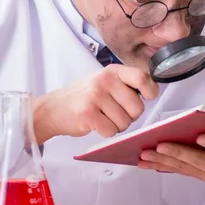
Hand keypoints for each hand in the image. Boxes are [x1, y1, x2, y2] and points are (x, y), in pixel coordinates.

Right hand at [32, 64, 158, 142]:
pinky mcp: (88, 113)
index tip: (146, 98)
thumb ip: (126, 84)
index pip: (142, 78)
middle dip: (130, 117)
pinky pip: (111, 131)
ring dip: (117, 126)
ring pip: (125, 122)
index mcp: (113, 71)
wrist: (53, 108)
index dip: (150, 91)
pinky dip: (106, 132)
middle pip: (137, 108)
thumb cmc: (83, 96)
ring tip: (103, 117)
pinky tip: (95, 124)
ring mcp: (96, 96)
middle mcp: (105, 81)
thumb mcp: (105, 81)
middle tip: (115, 113)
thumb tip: (151, 91)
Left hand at [138, 125, 204, 204]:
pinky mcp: (200, 175)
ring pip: (183, 166)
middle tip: (159, 144)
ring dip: (162, 160)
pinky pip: (179, 170)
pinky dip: (162, 166)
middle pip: (197, 161)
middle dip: (177, 153)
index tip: (201, 137)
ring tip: (143, 154)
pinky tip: (145, 162)